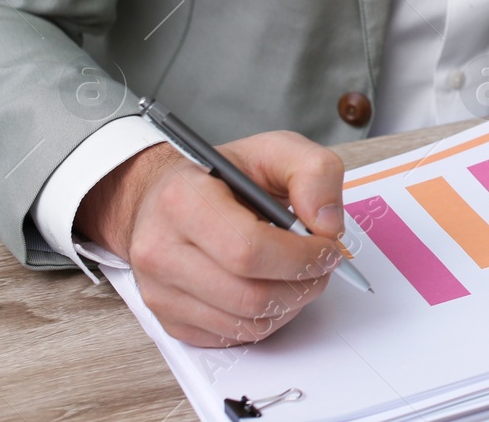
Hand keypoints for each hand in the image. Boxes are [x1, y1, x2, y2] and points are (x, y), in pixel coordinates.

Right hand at [76, 130, 347, 346]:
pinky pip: (233, 337)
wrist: (163, 198)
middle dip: (302, 284)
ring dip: (289, 304)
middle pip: (250, 296)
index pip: (248, 250)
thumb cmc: (222, 176)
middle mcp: (160, 251)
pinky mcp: (169, 322)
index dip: (301, 256)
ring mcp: (159, 293)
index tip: (327, 247)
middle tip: (321, 264)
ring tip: (298, 274)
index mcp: (183, 201)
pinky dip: (265, 319)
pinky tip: (271, 288)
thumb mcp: (275, 150)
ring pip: (245, 324)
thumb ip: (314, 172)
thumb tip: (328, 225)